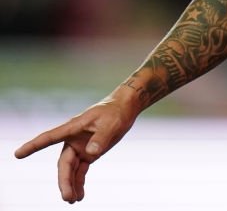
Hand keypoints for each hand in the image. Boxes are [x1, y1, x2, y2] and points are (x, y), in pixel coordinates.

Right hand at [13, 92, 139, 202]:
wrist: (124, 109)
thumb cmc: (115, 112)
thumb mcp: (111, 123)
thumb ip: (101, 138)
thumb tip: (90, 153)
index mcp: (73, 128)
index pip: (49, 138)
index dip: (34, 146)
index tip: (18, 154)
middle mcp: (72, 140)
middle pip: (63, 163)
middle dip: (64, 181)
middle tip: (67, 197)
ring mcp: (80, 148)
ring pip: (70, 170)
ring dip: (71, 185)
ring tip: (73, 200)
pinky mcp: (88, 154)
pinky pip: (80, 171)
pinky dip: (79, 182)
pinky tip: (79, 196)